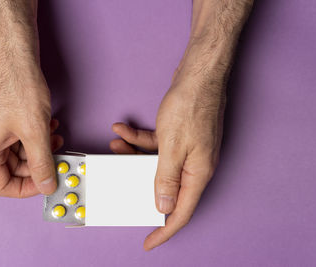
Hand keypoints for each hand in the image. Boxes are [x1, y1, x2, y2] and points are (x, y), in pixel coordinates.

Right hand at [0, 61, 62, 197]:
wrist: (15, 52)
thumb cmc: (18, 85)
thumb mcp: (35, 131)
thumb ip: (42, 162)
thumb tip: (46, 185)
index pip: (0, 184)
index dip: (25, 189)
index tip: (46, 184)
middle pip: (11, 168)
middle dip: (37, 165)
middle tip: (58, 158)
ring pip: (17, 151)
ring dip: (39, 148)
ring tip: (56, 138)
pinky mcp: (0, 116)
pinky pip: (18, 136)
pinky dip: (35, 136)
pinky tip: (50, 126)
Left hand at [110, 44, 225, 250]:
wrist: (199, 73)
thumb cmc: (191, 106)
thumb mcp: (172, 146)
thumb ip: (166, 178)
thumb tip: (164, 206)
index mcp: (198, 172)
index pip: (181, 211)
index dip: (165, 230)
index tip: (149, 241)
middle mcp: (195, 164)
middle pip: (166, 186)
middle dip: (139, 184)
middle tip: (121, 183)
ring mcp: (188, 149)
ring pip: (157, 164)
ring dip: (134, 156)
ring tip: (116, 147)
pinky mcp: (180, 136)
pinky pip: (157, 145)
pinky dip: (139, 139)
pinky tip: (122, 129)